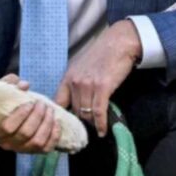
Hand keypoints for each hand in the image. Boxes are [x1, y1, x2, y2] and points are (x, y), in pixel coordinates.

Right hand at [0, 74, 61, 153]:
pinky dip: (54, 135)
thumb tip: (24, 85)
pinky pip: (47, 147)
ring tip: (50, 110)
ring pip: (37, 141)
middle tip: (42, 104)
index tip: (29, 103)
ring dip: (47, 124)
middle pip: (26, 133)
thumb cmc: (6, 105)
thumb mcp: (2, 92)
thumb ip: (9, 83)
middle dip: (38, 116)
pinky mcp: (36, 152)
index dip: (21, 115)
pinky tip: (57, 122)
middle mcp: (10, 144)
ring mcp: (23, 149)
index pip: (8, 128)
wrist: (12, 122)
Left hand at [55, 20, 140, 137]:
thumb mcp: (80, 67)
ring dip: (91, 123)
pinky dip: (100, 124)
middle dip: (80, 121)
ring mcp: (88, 86)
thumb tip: (74, 100)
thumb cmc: (101, 55)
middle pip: (74, 110)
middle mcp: (75, 82)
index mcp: (68, 77)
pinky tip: (102, 131)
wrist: (118, 43)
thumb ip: (75, 83)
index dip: (60, 116)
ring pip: (86, 113)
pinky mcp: (102, 88)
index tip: (64, 125)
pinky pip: (98, 112)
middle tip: (85, 130)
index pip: (58, 102)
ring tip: (95, 130)